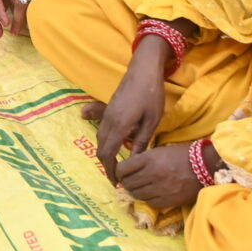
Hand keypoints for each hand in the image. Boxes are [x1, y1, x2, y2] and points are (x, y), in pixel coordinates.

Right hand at [91, 37, 173, 180]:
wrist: (142, 69)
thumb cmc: (151, 94)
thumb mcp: (152, 120)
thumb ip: (141, 141)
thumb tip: (135, 161)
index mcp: (119, 125)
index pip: (108, 153)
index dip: (110, 170)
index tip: (116, 181)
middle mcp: (108, 121)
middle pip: (100, 148)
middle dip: (106, 164)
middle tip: (117, 176)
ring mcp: (106, 113)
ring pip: (100, 138)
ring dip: (105, 152)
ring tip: (117, 163)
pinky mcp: (108, 109)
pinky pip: (102, 130)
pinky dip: (106, 141)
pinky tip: (118, 144)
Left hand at [115, 143, 205, 212]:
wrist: (205, 166)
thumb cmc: (181, 155)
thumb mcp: (159, 151)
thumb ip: (142, 159)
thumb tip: (127, 169)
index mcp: (149, 159)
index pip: (122, 169)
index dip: (118, 171)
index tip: (120, 172)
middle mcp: (152, 175)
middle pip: (127, 183)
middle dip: (125, 182)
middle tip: (127, 180)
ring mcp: (160, 189)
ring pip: (136, 194)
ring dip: (134, 191)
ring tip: (137, 187)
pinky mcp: (167, 201)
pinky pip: (149, 202)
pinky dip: (146, 198)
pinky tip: (149, 192)